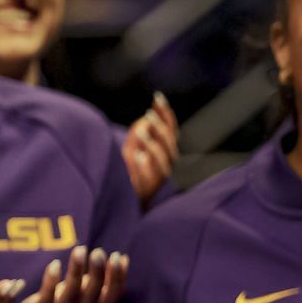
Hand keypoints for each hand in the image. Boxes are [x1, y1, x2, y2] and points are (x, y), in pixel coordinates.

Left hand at [16, 245, 128, 302]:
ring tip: (80, 249)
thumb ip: (104, 278)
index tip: (118, 256)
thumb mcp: (89, 292)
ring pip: (71, 291)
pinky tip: (55, 263)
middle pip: (92, 291)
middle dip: (97, 271)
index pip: (112, 295)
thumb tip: (124, 258)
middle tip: (98, 252)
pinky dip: (51, 280)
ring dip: (77, 269)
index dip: (117, 277)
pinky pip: (47, 295)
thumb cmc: (69, 301)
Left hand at [122, 92, 179, 207]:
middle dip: (159, 127)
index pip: (171, 127)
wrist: (130, 205)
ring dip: (151, 143)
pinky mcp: (148, 188)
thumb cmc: (132, 173)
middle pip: (168, 141)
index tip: (158, 97)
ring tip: (140, 131)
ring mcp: (159, 176)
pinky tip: (137, 155)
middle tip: (148, 115)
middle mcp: (168, 162)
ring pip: (162, 157)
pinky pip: (149, 175)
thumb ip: (140, 132)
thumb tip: (146, 117)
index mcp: (167, 150)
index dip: (166, 113)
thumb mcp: (133, 148)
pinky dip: (144, 164)